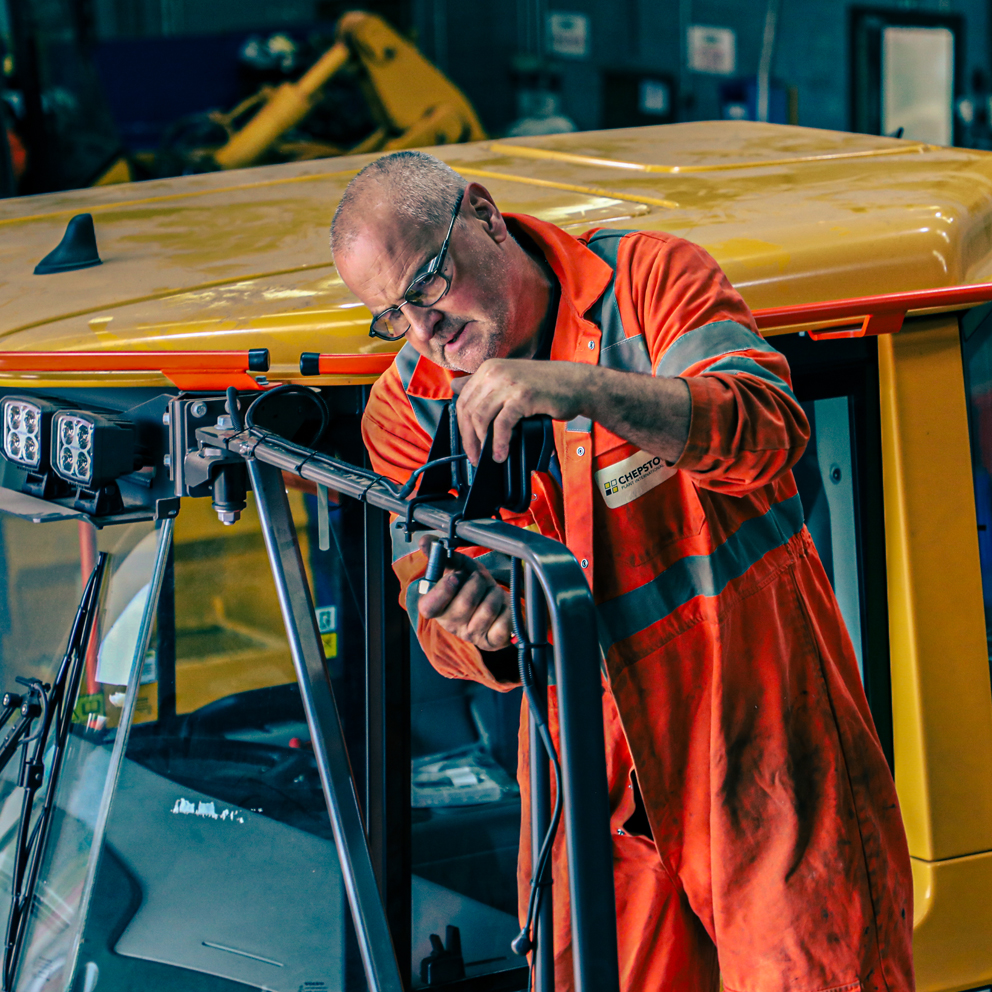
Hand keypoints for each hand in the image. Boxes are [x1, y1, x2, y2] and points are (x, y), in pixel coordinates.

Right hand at [416, 536, 512, 650]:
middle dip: (477, 583)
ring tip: (491, 592)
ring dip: (494, 593)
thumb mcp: (457, 567)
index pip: (429, 607)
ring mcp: (471, 635)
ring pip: (487, 610)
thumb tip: (425, 541)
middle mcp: (450, 624)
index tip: (456, 577)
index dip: (443, 590)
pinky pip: (504, 622)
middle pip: (465, 603)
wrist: (493, 602)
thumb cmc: (471, 585)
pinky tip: (502, 606)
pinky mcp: (491, 641)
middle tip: (479, 579)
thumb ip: (442, 555)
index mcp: (435, 608)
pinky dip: (507, 608)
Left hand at [451, 359, 590, 463]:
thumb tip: (456, 388)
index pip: (463, 399)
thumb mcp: (510, 380)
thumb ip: (485, 386)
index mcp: (489, 368)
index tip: (468, 444)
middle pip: (468, 410)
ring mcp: (508, 383)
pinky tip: (501, 452)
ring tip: (489, 456)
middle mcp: (495, 372)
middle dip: (469, 438)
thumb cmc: (547, 385)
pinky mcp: (522, 396)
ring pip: (480, 418)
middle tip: (475, 456)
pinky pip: (502, 424)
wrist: (577, 383)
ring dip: (482, 443)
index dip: (462, 426)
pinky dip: (499, 442)